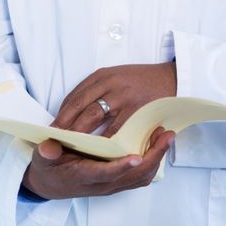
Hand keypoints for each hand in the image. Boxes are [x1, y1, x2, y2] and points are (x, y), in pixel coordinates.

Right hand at [22, 127, 173, 199]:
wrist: (50, 185)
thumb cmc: (48, 168)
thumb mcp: (42, 159)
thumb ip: (46, 153)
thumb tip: (48, 146)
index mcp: (83, 176)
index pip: (104, 174)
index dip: (120, 167)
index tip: (136, 157)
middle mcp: (101, 184)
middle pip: (133, 176)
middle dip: (152, 157)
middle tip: (164, 135)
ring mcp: (111, 185)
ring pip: (141, 178)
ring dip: (156, 158)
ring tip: (165, 136)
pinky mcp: (117, 182)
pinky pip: (140, 177)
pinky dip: (153, 162)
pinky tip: (157, 146)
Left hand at [52, 62, 176, 137]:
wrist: (172, 78)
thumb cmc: (143, 80)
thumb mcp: (117, 77)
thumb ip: (97, 89)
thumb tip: (75, 109)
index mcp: (102, 75)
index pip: (75, 95)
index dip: (61, 113)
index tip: (52, 127)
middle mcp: (109, 84)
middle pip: (79, 105)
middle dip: (64, 124)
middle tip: (53, 139)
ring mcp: (122, 96)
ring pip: (93, 116)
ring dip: (79, 133)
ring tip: (69, 147)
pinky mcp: (135, 110)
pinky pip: (115, 129)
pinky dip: (104, 141)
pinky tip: (96, 151)